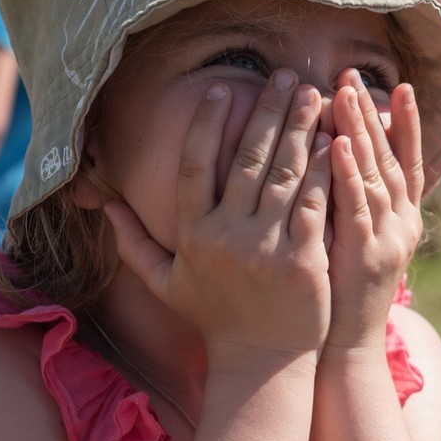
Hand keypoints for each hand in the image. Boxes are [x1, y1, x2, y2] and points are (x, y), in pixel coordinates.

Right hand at [107, 69, 332, 363]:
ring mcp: (268, 248)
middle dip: (268, 112)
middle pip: (248, 160)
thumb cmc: (216, 320)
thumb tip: (103, 206)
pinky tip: (336, 142)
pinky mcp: (305, 260)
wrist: (261, 363)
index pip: (195, 167)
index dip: (208, 125)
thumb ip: (133, 243)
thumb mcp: (167, 284)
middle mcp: (228, 236)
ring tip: (315, 96)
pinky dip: (326, 171)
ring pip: (286, 176)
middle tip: (287, 77)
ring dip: (302, 130)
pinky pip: (317, 205)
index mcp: (194, 235)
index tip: (223, 90)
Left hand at [323, 70, 424, 353]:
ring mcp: (386, 239)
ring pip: (375, 175)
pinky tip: (338, 144)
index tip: (398, 86)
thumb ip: (351, 201)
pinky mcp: (365, 254)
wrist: (346, 346)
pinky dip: (349, 173)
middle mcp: (402, 224)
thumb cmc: (341, 293)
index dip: (404, 124)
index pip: (407, 161)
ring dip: (360, 132)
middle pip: (389, 158)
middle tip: (353, 73)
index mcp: (403, 220)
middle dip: (371, 114)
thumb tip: (334, 158)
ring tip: (344, 94)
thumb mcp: (354, 239)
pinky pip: (357, 206)